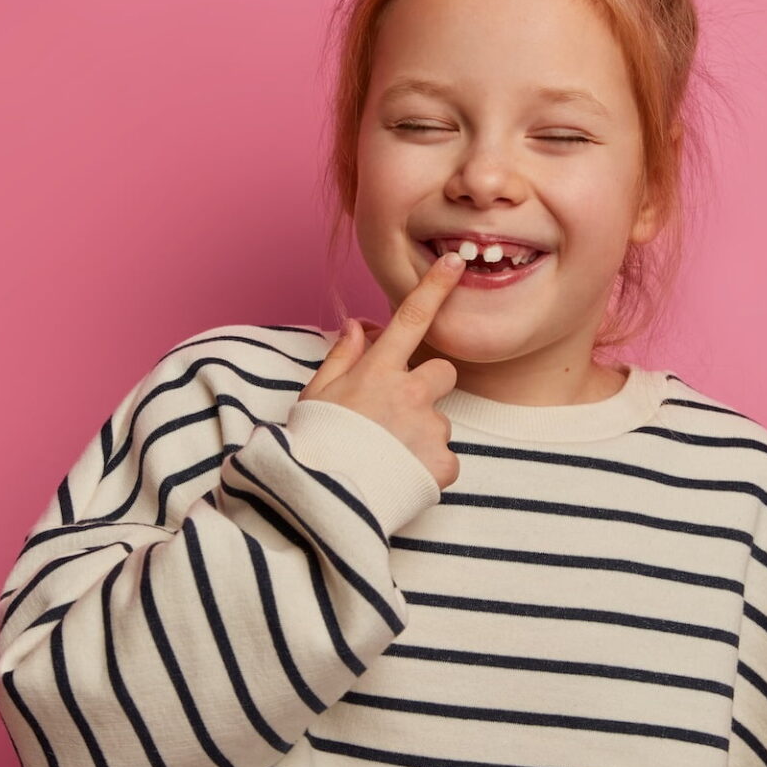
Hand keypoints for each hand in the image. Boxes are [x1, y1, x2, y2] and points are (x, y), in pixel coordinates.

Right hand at [300, 252, 466, 489]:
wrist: (322, 502)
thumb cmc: (312, 447)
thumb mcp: (315, 395)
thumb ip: (342, 357)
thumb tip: (357, 325)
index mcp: (378, 372)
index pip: (412, 318)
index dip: (435, 287)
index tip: (454, 263)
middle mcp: (410, 393)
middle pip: (443, 372)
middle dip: (429, 387)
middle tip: (398, 415)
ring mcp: (429, 428)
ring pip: (439, 422)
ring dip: (421, 435)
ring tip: (387, 457)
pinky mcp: (443, 463)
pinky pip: (444, 460)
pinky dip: (427, 469)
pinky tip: (401, 477)